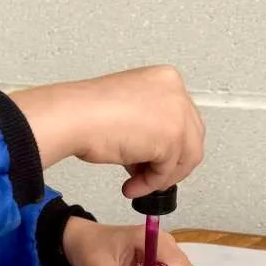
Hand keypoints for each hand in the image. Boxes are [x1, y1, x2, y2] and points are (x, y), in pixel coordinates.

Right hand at [9, 66, 204, 196]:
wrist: (75, 116)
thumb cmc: (86, 111)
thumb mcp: (127, 109)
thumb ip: (148, 124)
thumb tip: (153, 152)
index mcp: (165, 79)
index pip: (182, 119)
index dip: (169, 145)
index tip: (153, 159)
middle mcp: (176, 92)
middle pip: (191, 139)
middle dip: (169, 162)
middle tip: (147, 174)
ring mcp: (178, 114)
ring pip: (185, 158)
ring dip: (160, 177)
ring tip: (137, 184)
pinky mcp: (173, 137)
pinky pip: (167, 171)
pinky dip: (150, 184)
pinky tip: (133, 186)